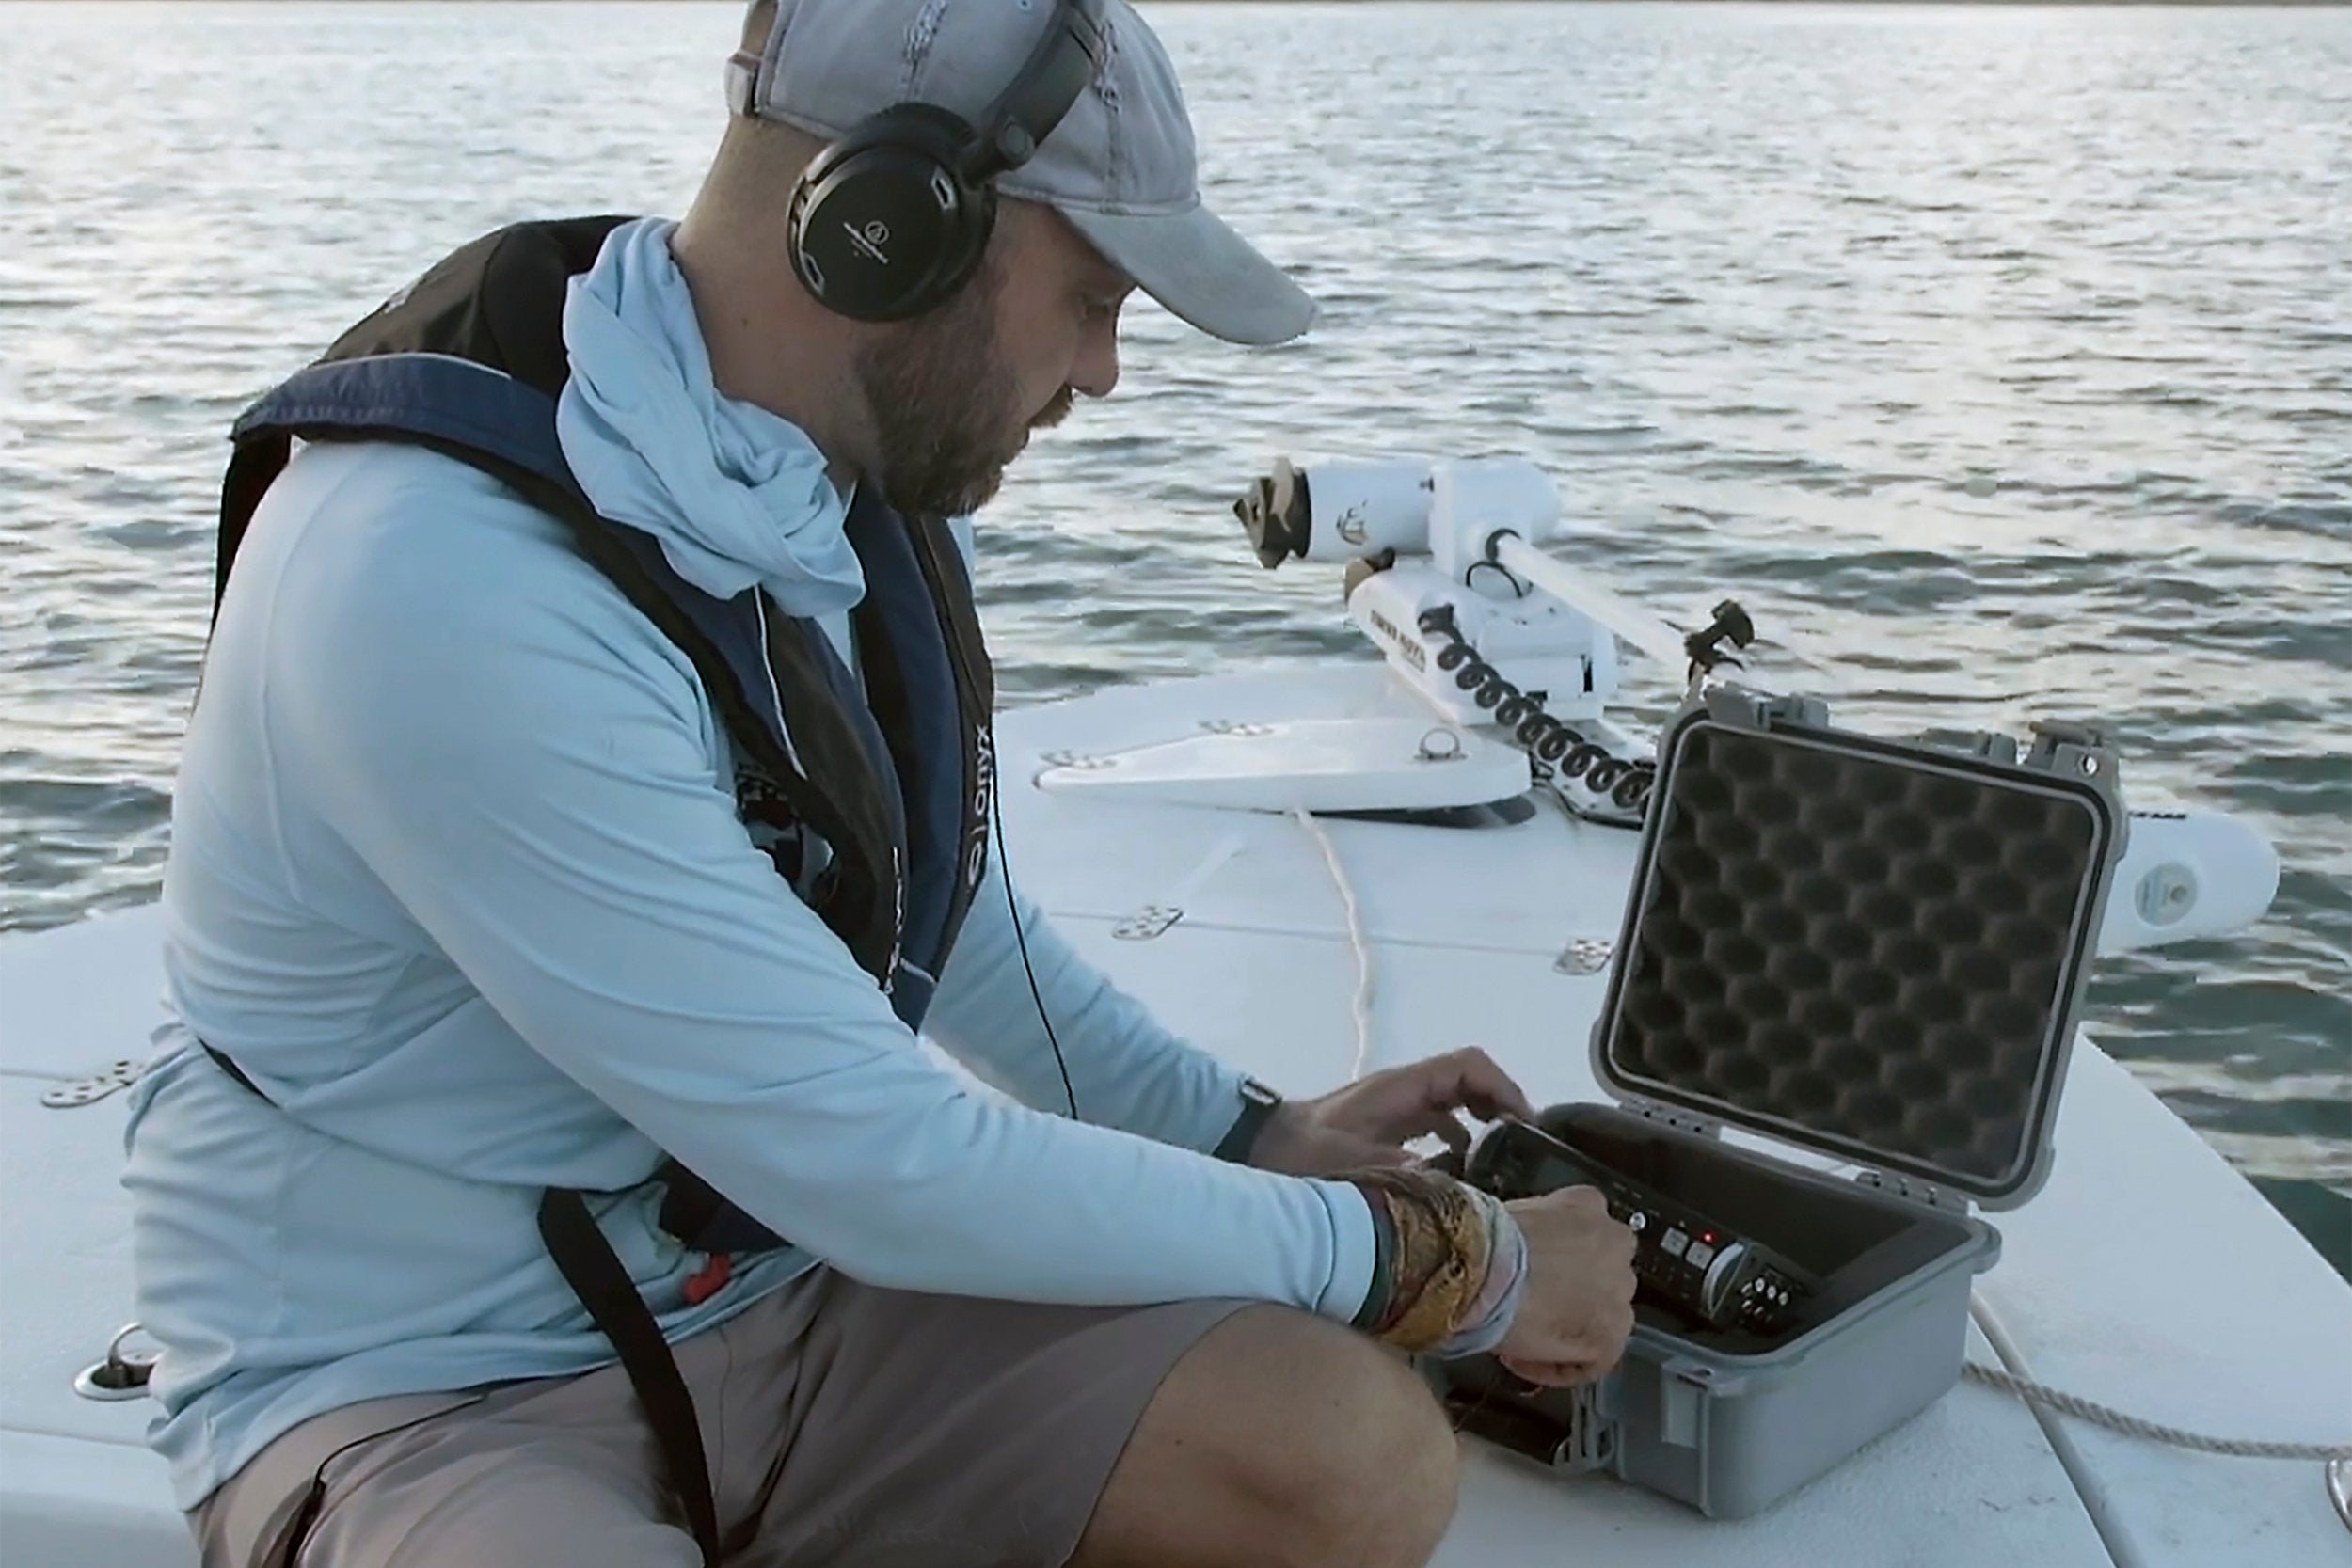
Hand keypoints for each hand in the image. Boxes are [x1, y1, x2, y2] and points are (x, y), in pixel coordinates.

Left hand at [1246, 1047, 1535, 1177]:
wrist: (1260, 1148)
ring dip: (1482, 1124)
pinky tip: (1462, 1175)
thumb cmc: (1300, 1153)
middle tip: (1523, 1146)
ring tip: (1502, 1163)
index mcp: (1401, 1087)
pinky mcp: (1388, 1125)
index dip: (1502, 1087)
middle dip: (1501, 1105)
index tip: (1523, 1124)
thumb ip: (1396, 1169)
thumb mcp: (1348, 1163)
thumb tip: (1448, 1181)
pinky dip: (1458, 1140)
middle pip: (1470, 1080)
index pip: (1468, 1066)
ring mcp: (1397, 1105)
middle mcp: (1405, 1088)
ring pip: (1455, 1101)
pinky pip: (1437, 1122)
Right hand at [1492, 1186, 1637, 1386]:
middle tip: (1531, 1306)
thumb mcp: (1513, 1212)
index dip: (1560, 1261)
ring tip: (1523, 1336)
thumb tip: (1521, 1252)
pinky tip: (1522, 1358)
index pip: (1587, 1235)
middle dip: (1570, 1296)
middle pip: (1601, 1278)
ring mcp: (1618, 1293)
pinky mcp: (1610, 1337)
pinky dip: (1557, 1366)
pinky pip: (1590, 1361)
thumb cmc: (1482, 1238)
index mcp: (1589, 1204)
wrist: (1479, 1268)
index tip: (1534, 1274)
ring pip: (1600, 1319)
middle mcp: (1615, 1244)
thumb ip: (1535, 1230)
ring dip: (1566, 1331)